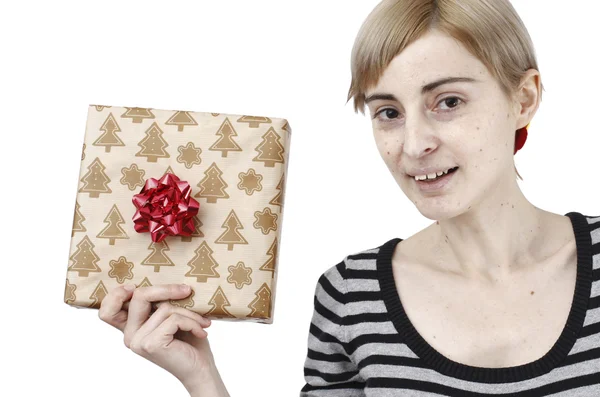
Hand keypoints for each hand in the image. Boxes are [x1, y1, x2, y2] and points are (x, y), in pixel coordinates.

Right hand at [99, 283, 228, 395]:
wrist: (200, 370)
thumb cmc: (190, 342)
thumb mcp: (172, 317)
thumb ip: (161, 304)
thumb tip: (166, 280)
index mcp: (132, 328)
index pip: (108, 310)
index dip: (116, 294)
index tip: (135, 286)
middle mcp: (130, 335)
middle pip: (140, 296)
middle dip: (167, 289)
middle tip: (187, 290)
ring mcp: (139, 341)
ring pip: (165, 308)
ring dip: (190, 313)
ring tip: (202, 322)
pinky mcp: (152, 344)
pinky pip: (174, 319)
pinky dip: (192, 322)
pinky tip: (201, 332)